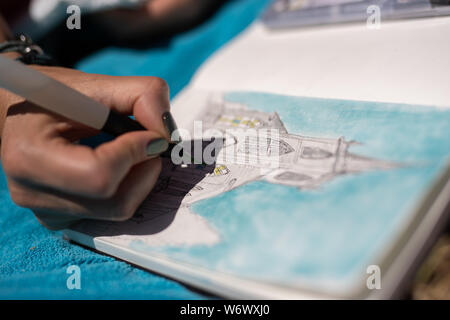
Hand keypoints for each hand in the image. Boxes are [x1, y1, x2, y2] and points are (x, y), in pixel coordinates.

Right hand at [0, 65, 170, 229]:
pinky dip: (128, 189)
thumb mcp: (96, 84)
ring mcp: (48, 214)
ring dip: (140, 178)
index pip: (100, 175)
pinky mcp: (62, 221)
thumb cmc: (55, 96)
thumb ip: (141, 95)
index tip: (148, 133)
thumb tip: (167, 135)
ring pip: (120, 210)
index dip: (135, 153)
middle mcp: (33, 195)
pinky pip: (112, 214)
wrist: (20, 115)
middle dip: (145, 169)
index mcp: (29, 157)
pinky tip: (115, 166)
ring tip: (128, 151)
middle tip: (144, 142)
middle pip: (116, 201)